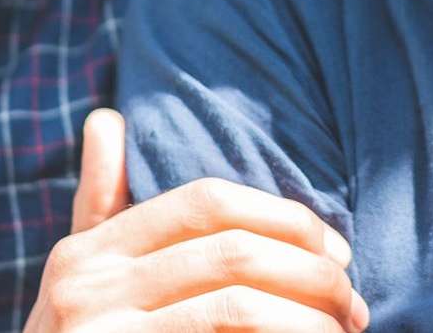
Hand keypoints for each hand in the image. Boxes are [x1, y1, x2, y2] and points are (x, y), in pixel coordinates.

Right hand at [23, 108, 368, 332]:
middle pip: (233, 253)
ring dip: (309, 321)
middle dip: (312, 275)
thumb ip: (99, 204)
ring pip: (238, 307)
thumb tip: (106, 119)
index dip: (284, 218)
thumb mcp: (79, 279)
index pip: (206, 201)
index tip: (336, 250)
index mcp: (88, 253)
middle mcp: (87, 290)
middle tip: (354, 305)